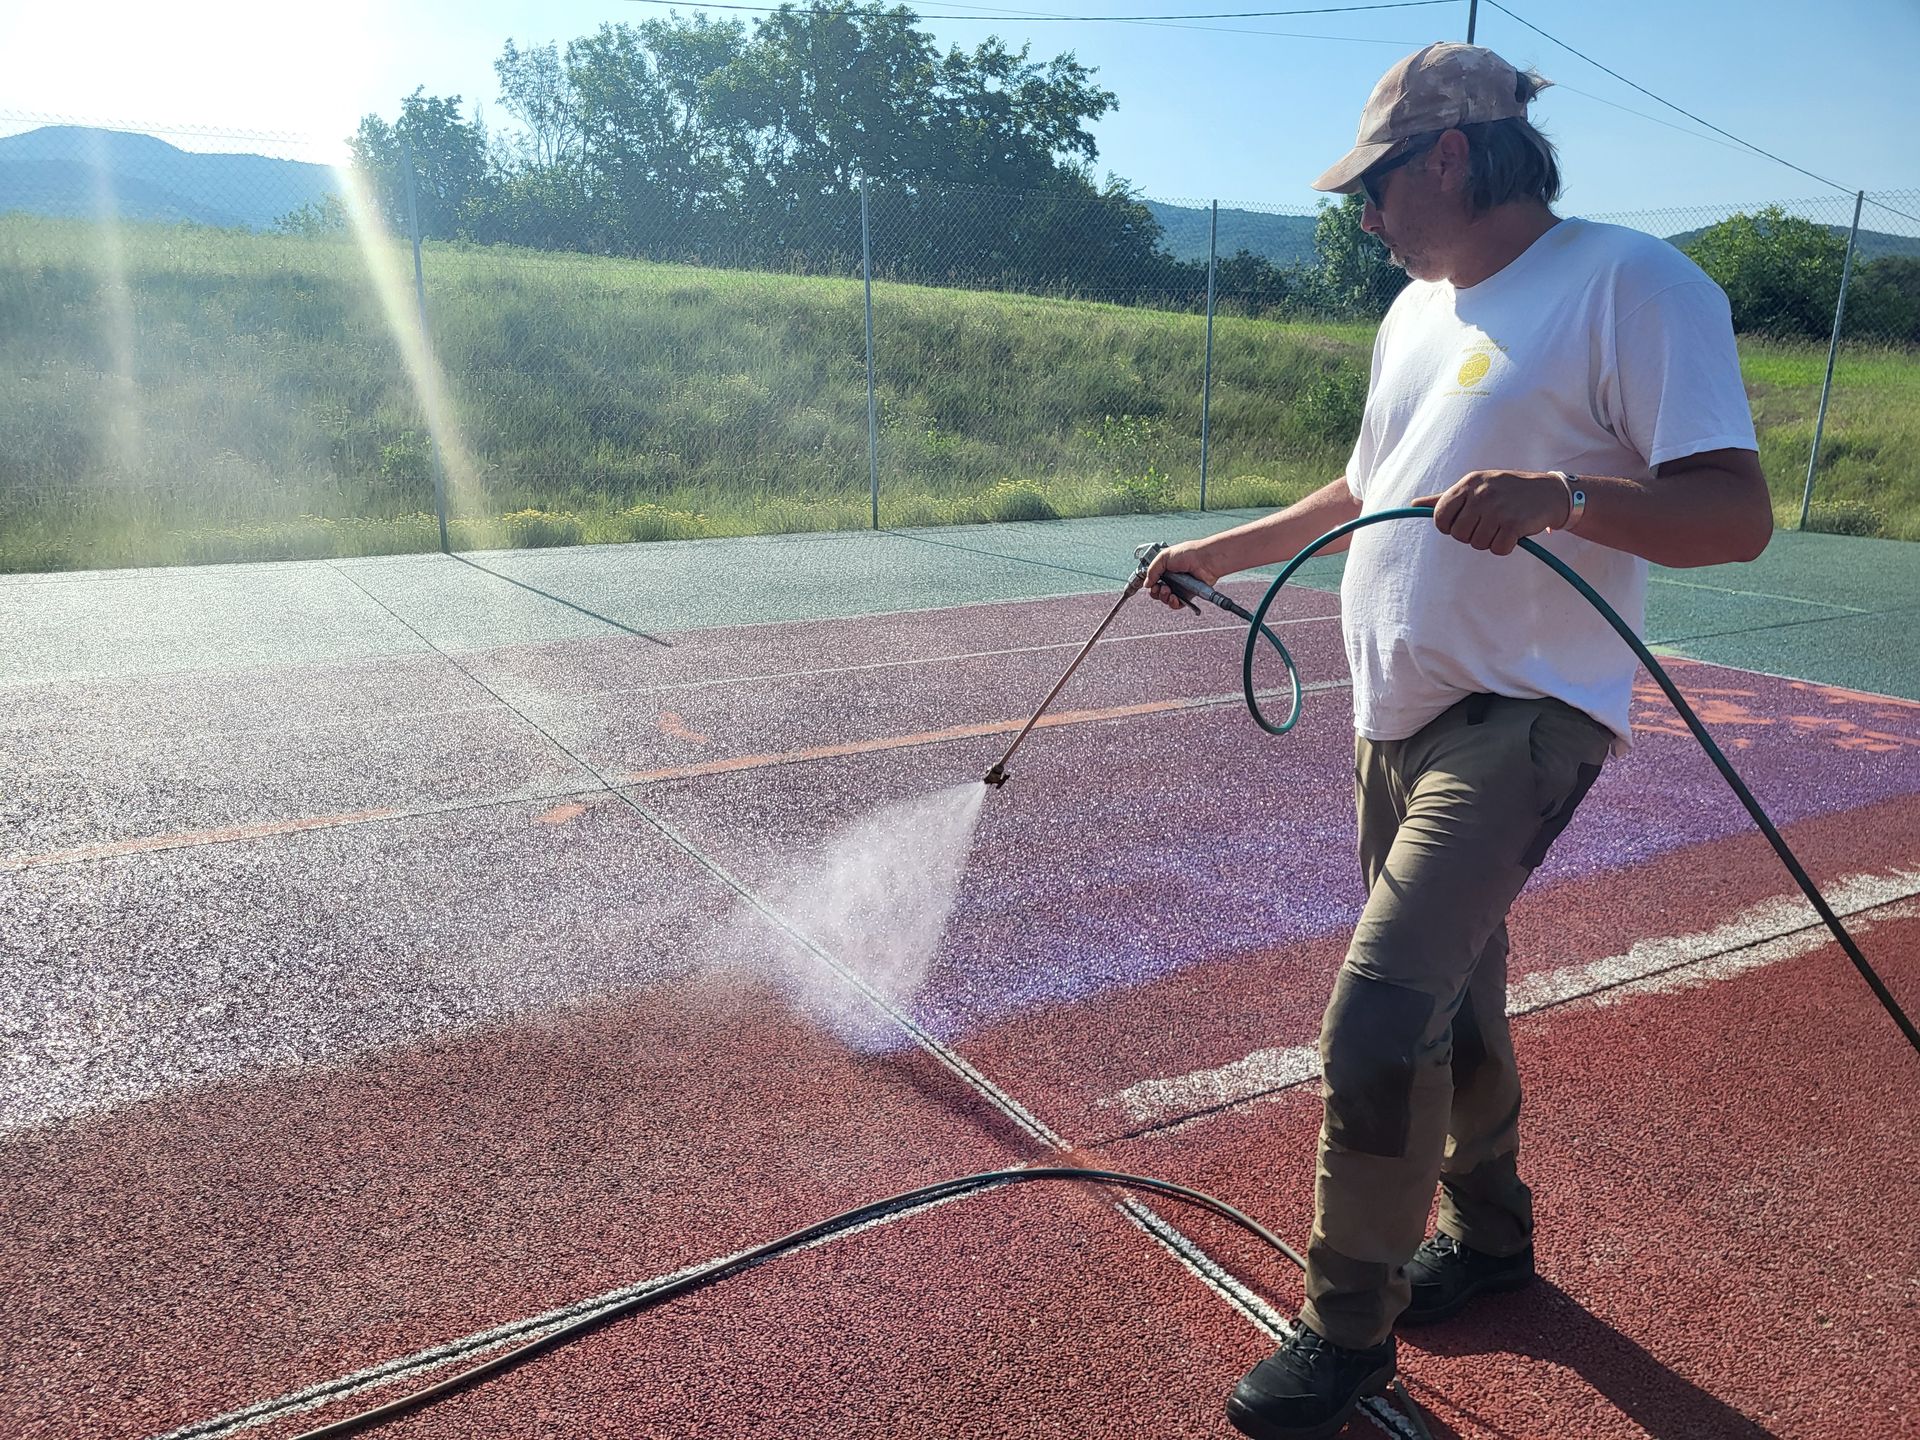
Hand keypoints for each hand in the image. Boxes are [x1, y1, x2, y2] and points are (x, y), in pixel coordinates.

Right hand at [1144, 540, 1221, 609]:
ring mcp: (1180, 587)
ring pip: (1167, 599)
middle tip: (1159, 587)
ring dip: (1164, 597)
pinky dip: (1174, 604)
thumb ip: (1152, 570)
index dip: (1151, 584)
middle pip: (1158, 592)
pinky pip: (1178, 604)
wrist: (1205, 560)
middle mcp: (1173, 578)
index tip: (1151, 584)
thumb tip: (1146, 583)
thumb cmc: (1188, 553)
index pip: (1153, 580)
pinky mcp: (1189, 594)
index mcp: (1166, 568)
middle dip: (1156, 592)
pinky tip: (1174, 598)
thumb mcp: (1164, 557)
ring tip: (1168, 591)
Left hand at [1412, 471, 1572, 556]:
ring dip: (1490, 540)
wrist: (1549, 492)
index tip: (1463, 523)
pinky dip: (1506, 546)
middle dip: (1472, 535)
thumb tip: (1414, 504)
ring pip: (1477, 544)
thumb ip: (1445, 498)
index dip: (1449, 527)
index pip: (1440, 516)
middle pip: (1458, 535)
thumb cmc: (1506, 491)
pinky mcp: (1514, 524)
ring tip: (1502, 525)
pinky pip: (1498, 549)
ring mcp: (1498, 509)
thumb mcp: (1475, 487)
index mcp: (1468, 484)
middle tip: (1488, 524)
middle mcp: (1481, 494)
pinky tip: (1514, 532)